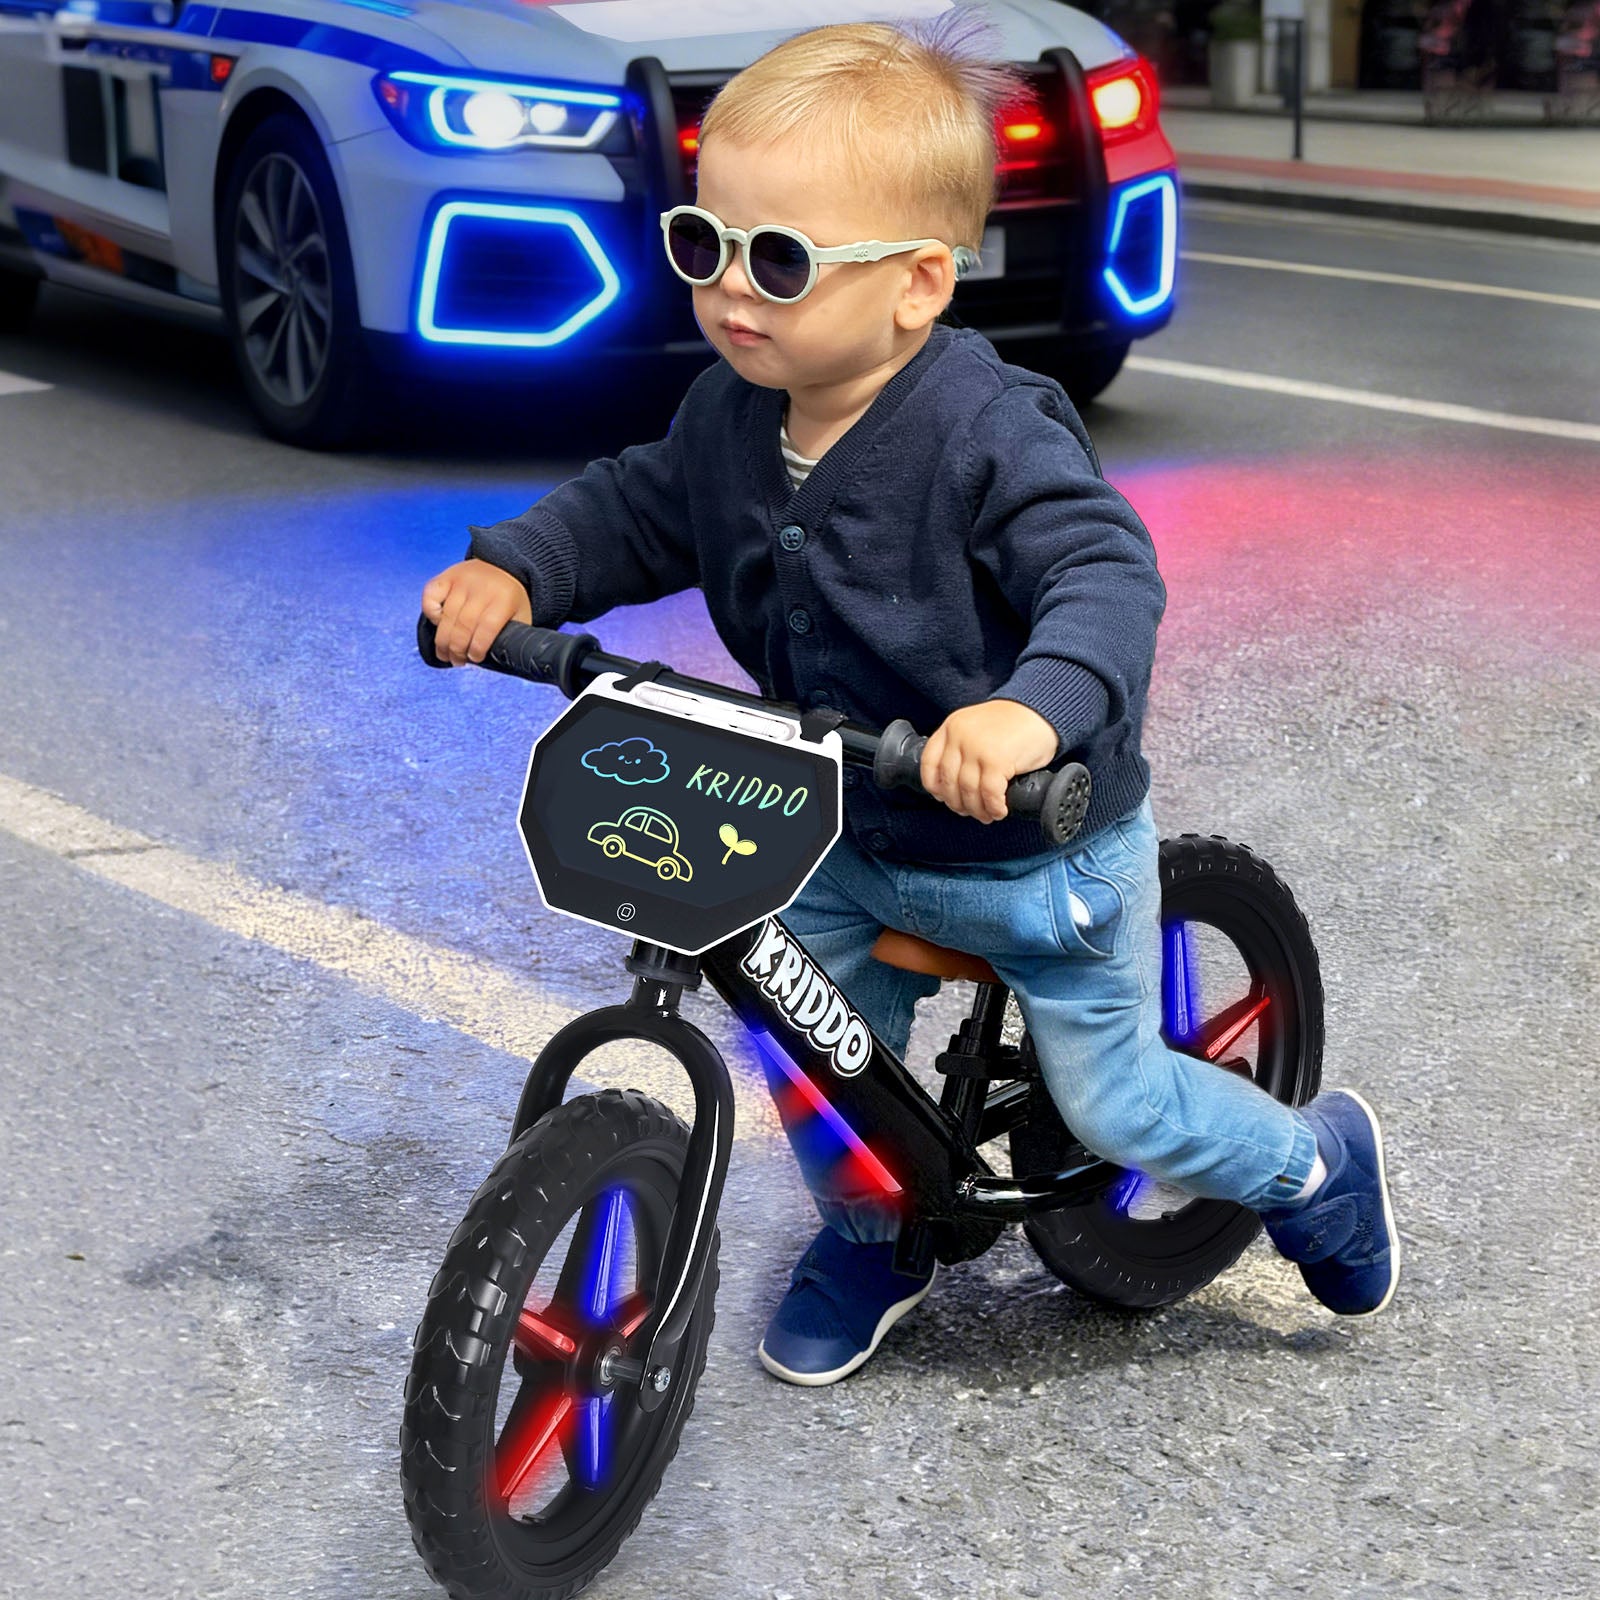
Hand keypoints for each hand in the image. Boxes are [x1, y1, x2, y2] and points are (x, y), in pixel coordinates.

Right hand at [422, 559, 532, 666]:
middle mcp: (481, 589)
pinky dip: (430, 613)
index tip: (474, 659)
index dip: (477, 648)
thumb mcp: (521, 616)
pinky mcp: (446, 577)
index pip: (487, 628)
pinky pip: (430, 597)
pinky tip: (439, 623)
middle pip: (463, 626)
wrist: (502, 566)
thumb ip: (512, 636)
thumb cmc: (510, 599)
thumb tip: (496, 661)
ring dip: (443, 641)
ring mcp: (461, 581)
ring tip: (445, 654)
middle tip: (456, 662)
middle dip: (457, 650)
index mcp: (504, 600)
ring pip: (445, 617)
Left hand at [920, 700, 1058, 822]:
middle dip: (959, 804)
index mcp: (951, 726)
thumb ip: (962, 748)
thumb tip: (954, 788)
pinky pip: (989, 793)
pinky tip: (1000, 810)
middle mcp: (960, 735)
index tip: (944, 797)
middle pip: (949, 782)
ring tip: (988, 814)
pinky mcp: (997, 759)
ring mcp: (977, 747)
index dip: (935, 786)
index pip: (929, 763)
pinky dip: (994, 807)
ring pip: (968, 791)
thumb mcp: (977, 728)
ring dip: (978, 810)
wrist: (1043, 711)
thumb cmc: (1013, 724)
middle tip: (970, 811)